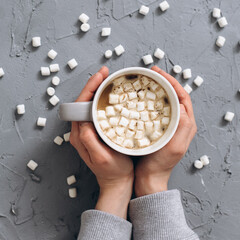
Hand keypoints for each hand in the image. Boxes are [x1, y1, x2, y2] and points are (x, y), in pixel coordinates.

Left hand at [70, 66, 133, 218]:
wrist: (117, 182)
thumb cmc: (112, 171)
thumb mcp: (101, 158)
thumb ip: (89, 141)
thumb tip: (83, 122)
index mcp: (80, 135)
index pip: (80, 105)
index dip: (89, 88)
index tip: (100, 77)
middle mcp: (81, 131)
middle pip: (84, 102)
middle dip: (93, 86)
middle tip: (106, 74)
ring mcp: (88, 131)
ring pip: (90, 105)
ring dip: (98, 91)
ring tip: (108, 81)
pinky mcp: (96, 132)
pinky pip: (96, 112)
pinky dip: (102, 101)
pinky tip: (111, 96)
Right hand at [135, 66, 196, 196]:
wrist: (150, 177)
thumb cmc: (160, 164)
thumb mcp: (174, 147)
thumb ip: (182, 127)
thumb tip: (181, 105)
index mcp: (186, 125)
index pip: (183, 97)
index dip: (172, 83)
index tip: (159, 74)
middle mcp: (180, 123)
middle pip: (175, 96)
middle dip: (165, 82)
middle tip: (152, 73)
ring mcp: (169, 125)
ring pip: (166, 101)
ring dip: (158, 90)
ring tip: (147, 81)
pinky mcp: (159, 128)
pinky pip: (157, 110)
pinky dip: (151, 100)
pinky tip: (142, 98)